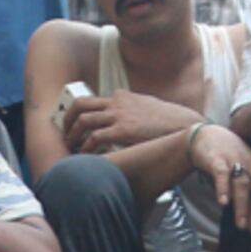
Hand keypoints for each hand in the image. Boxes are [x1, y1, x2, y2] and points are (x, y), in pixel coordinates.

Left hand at [58, 88, 198, 154]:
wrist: (185, 126)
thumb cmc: (169, 122)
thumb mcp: (147, 108)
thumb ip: (131, 112)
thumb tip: (124, 124)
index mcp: (122, 96)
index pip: (93, 100)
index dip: (79, 112)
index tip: (74, 124)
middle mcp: (117, 102)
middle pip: (80, 104)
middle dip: (67, 119)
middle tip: (65, 132)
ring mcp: (119, 115)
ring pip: (84, 120)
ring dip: (72, 134)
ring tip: (70, 146)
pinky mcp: (123, 130)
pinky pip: (94, 138)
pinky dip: (85, 147)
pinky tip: (84, 155)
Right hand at [189, 122, 250, 235]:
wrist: (208, 137)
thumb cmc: (231, 164)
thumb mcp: (245, 184)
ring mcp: (235, 160)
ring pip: (242, 183)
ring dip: (243, 205)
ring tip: (242, 225)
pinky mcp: (217, 159)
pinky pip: (221, 174)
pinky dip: (223, 188)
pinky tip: (223, 203)